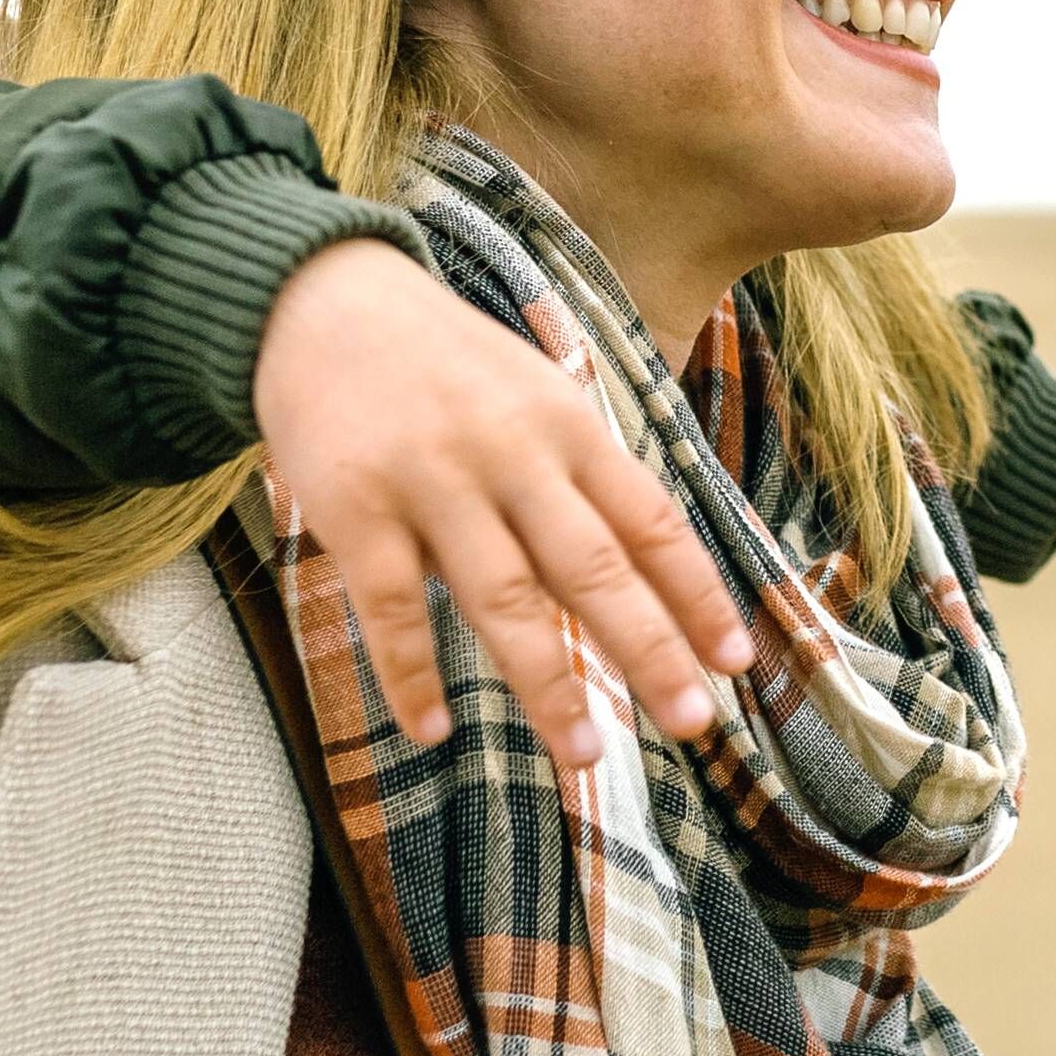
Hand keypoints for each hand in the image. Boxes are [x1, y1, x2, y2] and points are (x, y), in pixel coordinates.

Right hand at [254, 237, 752, 763]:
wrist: (320, 300)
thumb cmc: (443, 366)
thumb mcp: (532, 396)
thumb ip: (580, 481)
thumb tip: (646, 582)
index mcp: (567, 425)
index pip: (650, 520)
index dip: (697, 594)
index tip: (735, 662)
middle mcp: (511, 453)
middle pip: (593, 566)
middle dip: (649, 649)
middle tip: (693, 724)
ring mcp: (432, 480)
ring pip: (503, 597)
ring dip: (548, 683)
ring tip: (585, 755)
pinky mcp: (354, 506)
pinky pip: (389, 607)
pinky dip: (411, 674)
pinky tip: (433, 730)